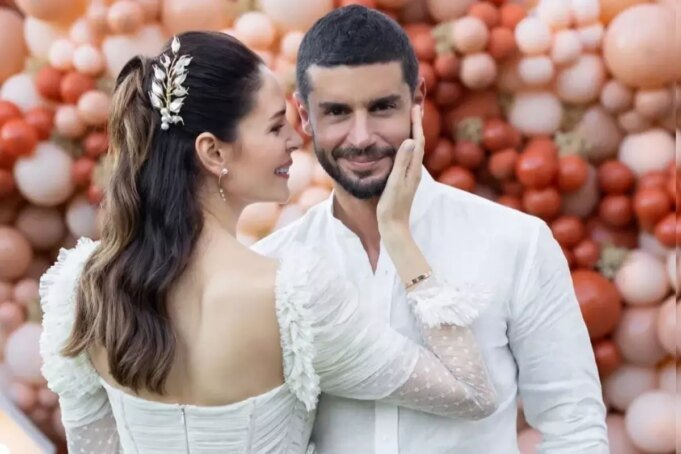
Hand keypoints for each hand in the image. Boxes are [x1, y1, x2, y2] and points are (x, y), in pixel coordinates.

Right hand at [377, 105, 424, 233]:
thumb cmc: (392, 205)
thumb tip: (411, 140)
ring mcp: (410, 176)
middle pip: (419, 143)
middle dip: (417, 125)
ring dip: (413, 134)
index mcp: (414, 169)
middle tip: (414, 108)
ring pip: (414, 150)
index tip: (415, 106)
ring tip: (409, 121)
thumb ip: (402, 161)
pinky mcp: (404, 180)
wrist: (393, 226)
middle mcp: (415, 170)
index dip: (417, 123)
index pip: (419, 141)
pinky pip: (408, 157)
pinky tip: (402, 146)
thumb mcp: (396, 181)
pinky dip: (407, 146)